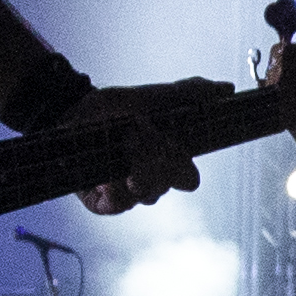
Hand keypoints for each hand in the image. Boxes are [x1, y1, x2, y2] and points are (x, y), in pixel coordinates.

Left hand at [59, 79, 226, 214]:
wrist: (69, 113)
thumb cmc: (111, 109)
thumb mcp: (149, 97)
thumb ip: (187, 94)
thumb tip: (226, 88)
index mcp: (165, 160)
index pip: (188, 177)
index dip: (182, 165)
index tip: (170, 143)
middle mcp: (148, 180)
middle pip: (167, 188)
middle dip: (157, 165)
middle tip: (137, 138)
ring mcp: (126, 193)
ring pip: (146, 197)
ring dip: (136, 171)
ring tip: (120, 148)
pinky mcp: (103, 202)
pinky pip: (118, 207)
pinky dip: (114, 191)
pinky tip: (106, 176)